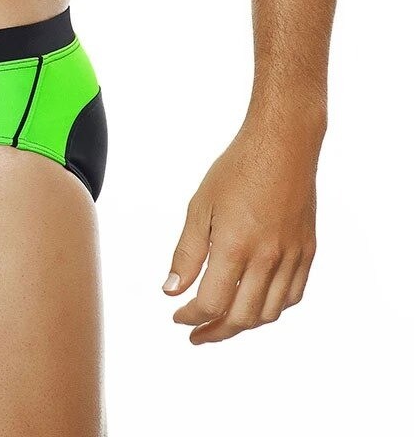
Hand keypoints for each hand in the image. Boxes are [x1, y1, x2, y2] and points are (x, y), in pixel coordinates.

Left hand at [163, 114, 320, 343]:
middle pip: (242, 317)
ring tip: (222, 323)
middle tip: (196, 333)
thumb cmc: (236, 170)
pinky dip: (272, 309)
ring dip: (244, 325)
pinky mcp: (307, 252)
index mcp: (235, 246)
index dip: (191, 316)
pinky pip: (293, 296)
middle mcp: (267, 258)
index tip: (178, 316)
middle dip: (215, 331)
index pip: (212, 302)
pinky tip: (256, 305)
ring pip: (269, 312)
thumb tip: (172, 290)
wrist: (282, 146)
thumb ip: (187, 253)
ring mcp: (292, 257)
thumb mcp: (200, 207)